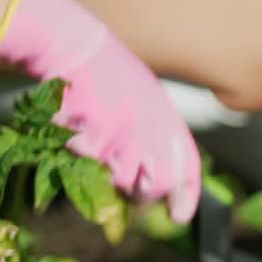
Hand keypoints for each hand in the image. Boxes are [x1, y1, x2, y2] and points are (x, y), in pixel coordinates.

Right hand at [0, 0, 200, 222]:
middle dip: (142, 194)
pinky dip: (82, 154)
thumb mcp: (144, 98)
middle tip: (128, 187)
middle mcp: (153, 128)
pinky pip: (91, 164)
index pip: (187, 165)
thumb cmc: (106, 73)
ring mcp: (126, 134)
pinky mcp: (97, 137)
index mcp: (168, 117)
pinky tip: (79, 129)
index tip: (180, 217)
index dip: (186, 195)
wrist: (73, 44)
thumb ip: (156, 134)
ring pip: (120, 180)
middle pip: (156, 185)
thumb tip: (160, 180)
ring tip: (98, 140)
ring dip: (107, 172)